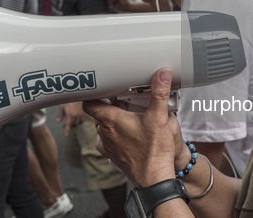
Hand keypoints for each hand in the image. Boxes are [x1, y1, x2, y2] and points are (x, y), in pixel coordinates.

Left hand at [57, 102, 85, 135]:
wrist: (77, 96)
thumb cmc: (69, 101)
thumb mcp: (62, 107)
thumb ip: (60, 115)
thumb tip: (58, 121)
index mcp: (69, 115)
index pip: (67, 125)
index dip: (67, 130)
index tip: (66, 135)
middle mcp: (75, 116)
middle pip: (72, 125)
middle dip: (69, 125)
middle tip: (66, 124)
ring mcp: (80, 115)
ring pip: (77, 123)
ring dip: (74, 124)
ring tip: (71, 121)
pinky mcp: (83, 114)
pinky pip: (82, 121)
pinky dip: (79, 121)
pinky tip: (77, 119)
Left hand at [83, 67, 185, 186]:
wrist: (154, 178)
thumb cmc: (154, 151)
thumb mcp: (160, 117)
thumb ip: (159, 93)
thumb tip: (162, 74)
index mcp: (111, 120)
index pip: (90, 103)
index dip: (94, 94)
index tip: (103, 88)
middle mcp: (105, 133)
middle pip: (100, 113)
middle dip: (111, 105)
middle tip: (127, 100)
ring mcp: (107, 145)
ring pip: (104, 126)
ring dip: (114, 120)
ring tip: (130, 115)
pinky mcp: (113, 155)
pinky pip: (108, 140)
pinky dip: (116, 134)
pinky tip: (129, 133)